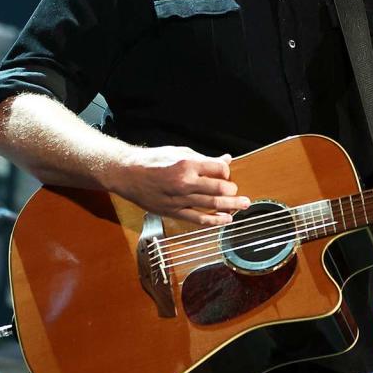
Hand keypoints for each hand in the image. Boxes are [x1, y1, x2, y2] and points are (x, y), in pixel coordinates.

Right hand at [117, 146, 249, 225]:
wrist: (128, 174)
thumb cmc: (153, 160)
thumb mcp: (179, 152)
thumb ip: (204, 159)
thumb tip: (226, 159)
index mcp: (187, 164)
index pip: (219, 169)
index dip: (226, 171)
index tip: (226, 173)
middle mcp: (185, 182)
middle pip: (219, 188)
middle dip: (232, 190)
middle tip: (238, 192)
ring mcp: (180, 199)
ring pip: (212, 204)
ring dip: (231, 206)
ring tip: (243, 205)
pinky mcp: (174, 211)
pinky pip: (198, 218)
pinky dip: (214, 220)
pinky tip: (226, 220)